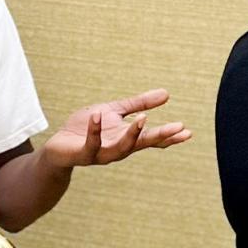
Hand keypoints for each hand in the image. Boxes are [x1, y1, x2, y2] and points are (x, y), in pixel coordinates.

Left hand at [41, 88, 190, 167]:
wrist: (59, 144)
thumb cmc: (87, 128)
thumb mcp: (116, 111)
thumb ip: (139, 104)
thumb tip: (167, 94)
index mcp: (127, 138)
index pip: (152, 138)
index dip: (170, 135)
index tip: (187, 131)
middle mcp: (118, 149)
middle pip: (143, 144)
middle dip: (161, 136)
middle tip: (178, 128)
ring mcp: (101, 153)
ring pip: (121, 149)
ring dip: (133, 135)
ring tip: (144, 118)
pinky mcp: (83, 154)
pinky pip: (91, 143)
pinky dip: (95, 130)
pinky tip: (98, 115)